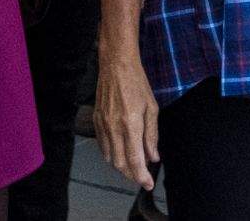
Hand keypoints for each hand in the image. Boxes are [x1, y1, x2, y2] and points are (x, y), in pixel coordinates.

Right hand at [94, 52, 160, 190]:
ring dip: (121, 167)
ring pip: (110, 157)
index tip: (148, 184)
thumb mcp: (151, 108)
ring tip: (133, 166)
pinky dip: (111, 155)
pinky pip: (102, 146)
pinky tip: (120, 153)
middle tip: (142, 177)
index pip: (135, 160)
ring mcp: (103, 125)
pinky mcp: (96, 121)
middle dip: (132, 175)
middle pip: (120, 164)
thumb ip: (152, 135)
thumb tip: (153, 157)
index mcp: (131, 125)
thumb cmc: (137, 83)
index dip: (141, 177)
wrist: (116, 65)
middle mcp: (114, 128)